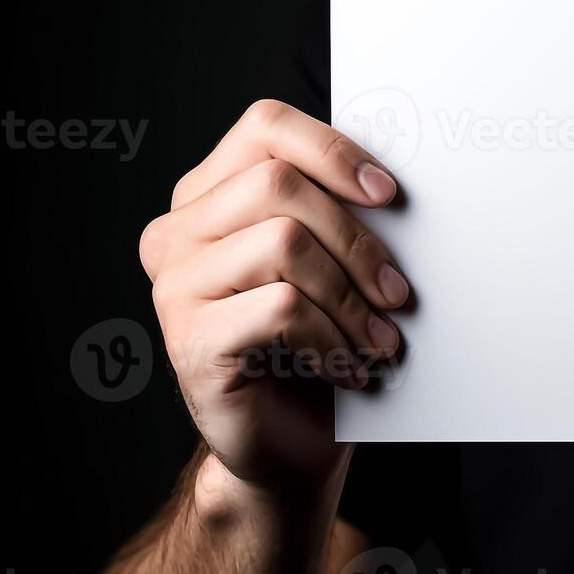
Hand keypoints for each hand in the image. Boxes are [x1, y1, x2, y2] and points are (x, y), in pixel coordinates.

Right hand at [139, 99, 408, 488]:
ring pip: (283, 244)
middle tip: (398, 292)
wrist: (288, 445)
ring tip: (380, 338)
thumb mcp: (330, 266)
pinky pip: (281, 308)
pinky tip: (350, 367)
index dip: (332, 150)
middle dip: (357, 238)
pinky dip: (333, 338)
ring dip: (351, 296)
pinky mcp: (189, 340)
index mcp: (208, 197)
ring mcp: (175, 286)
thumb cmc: (315, 344)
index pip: (264, 127)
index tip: (389, 194)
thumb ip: (337, 214)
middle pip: (278, 185)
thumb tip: (392, 183)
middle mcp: (178, 233)